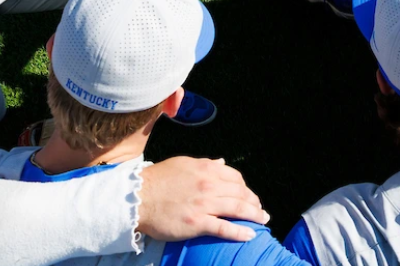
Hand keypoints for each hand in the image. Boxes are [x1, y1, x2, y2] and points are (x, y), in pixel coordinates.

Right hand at [138, 157, 269, 242]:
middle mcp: (209, 184)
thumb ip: (205, 165)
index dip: (246, 188)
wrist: (136, 197)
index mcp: (206, 169)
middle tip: (260, 211)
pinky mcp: (197, 223)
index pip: (235, 178)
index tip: (249, 196)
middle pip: (241, 193)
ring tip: (262, 221)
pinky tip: (251, 236)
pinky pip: (224, 228)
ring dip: (254, 216)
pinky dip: (240, 233)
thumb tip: (222, 163)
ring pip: (238, 209)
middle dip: (254, 203)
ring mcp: (204, 204)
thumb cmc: (157, 180)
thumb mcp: (183, 164)